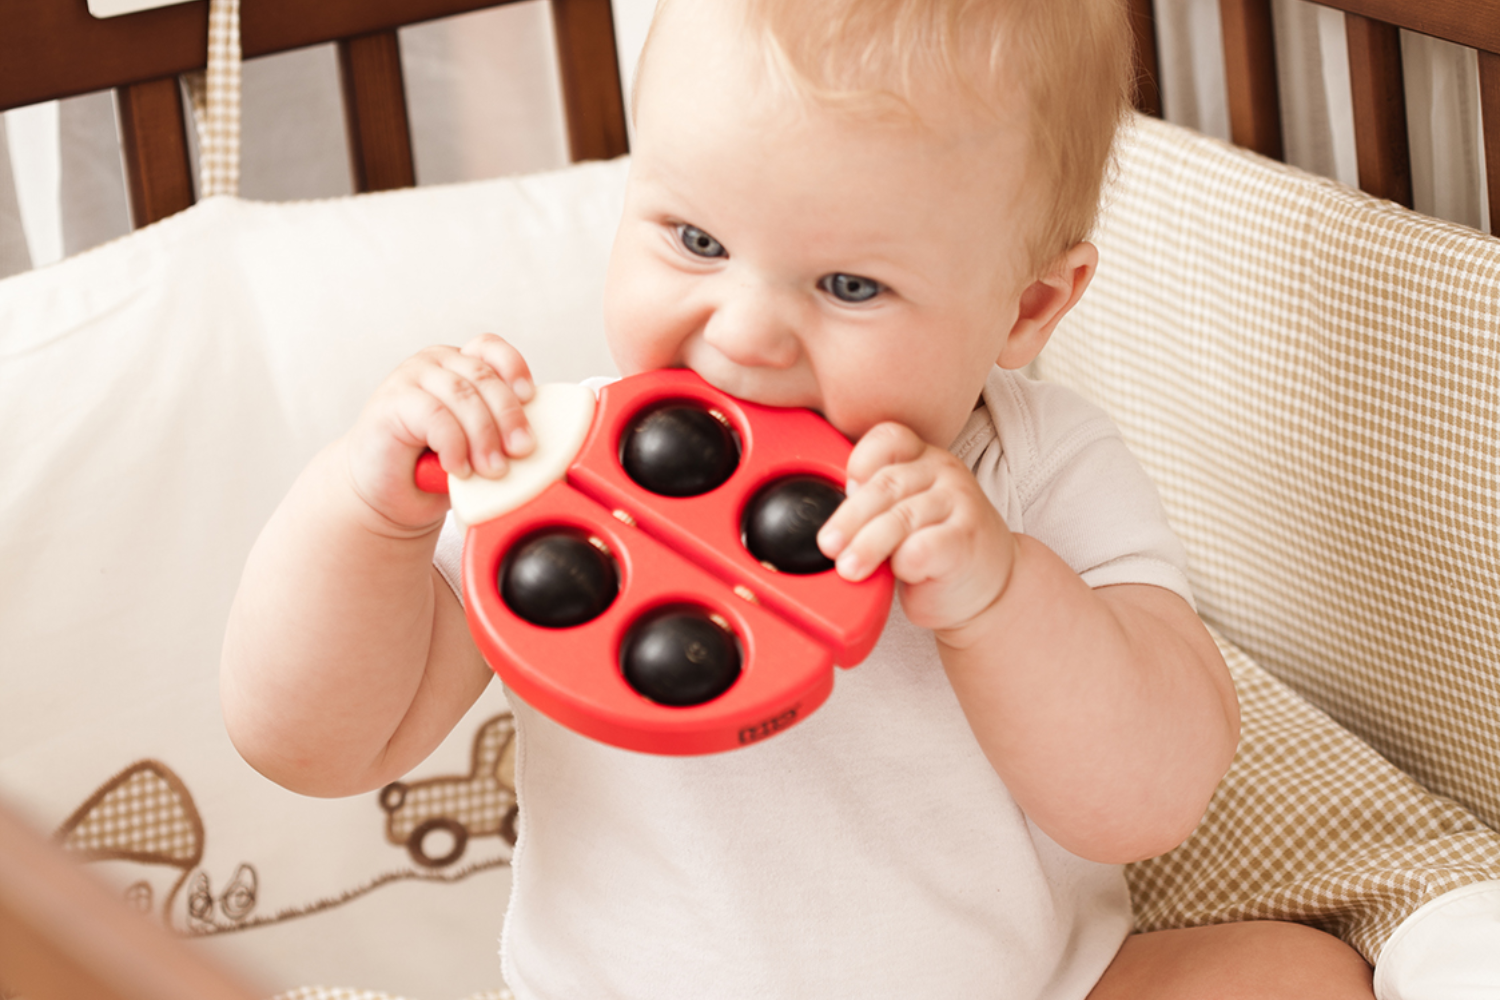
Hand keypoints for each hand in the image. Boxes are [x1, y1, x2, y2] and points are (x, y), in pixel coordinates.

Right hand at [344, 334, 535, 530]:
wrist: (384, 496)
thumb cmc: (432, 470)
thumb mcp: (476, 448)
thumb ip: (500, 434)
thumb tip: (532, 441)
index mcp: (459, 367)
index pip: (490, 348)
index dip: (514, 368)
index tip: (529, 397)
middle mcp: (434, 365)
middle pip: (483, 376)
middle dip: (508, 416)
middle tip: (520, 451)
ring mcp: (410, 378)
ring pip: (462, 396)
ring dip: (484, 436)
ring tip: (492, 470)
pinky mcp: (391, 402)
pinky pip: (435, 416)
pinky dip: (453, 445)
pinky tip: (457, 468)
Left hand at [816, 422, 1017, 633]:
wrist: (989, 588)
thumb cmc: (936, 550)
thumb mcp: (902, 514)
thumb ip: (874, 504)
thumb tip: (828, 523)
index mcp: (923, 457)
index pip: (888, 439)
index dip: (860, 462)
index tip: (845, 491)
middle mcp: (945, 471)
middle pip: (886, 484)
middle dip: (849, 518)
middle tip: (828, 545)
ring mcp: (961, 503)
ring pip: (901, 518)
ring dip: (867, 546)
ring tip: (848, 568)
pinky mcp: (966, 540)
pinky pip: (922, 548)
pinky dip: (903, 564)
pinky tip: (902, 574)